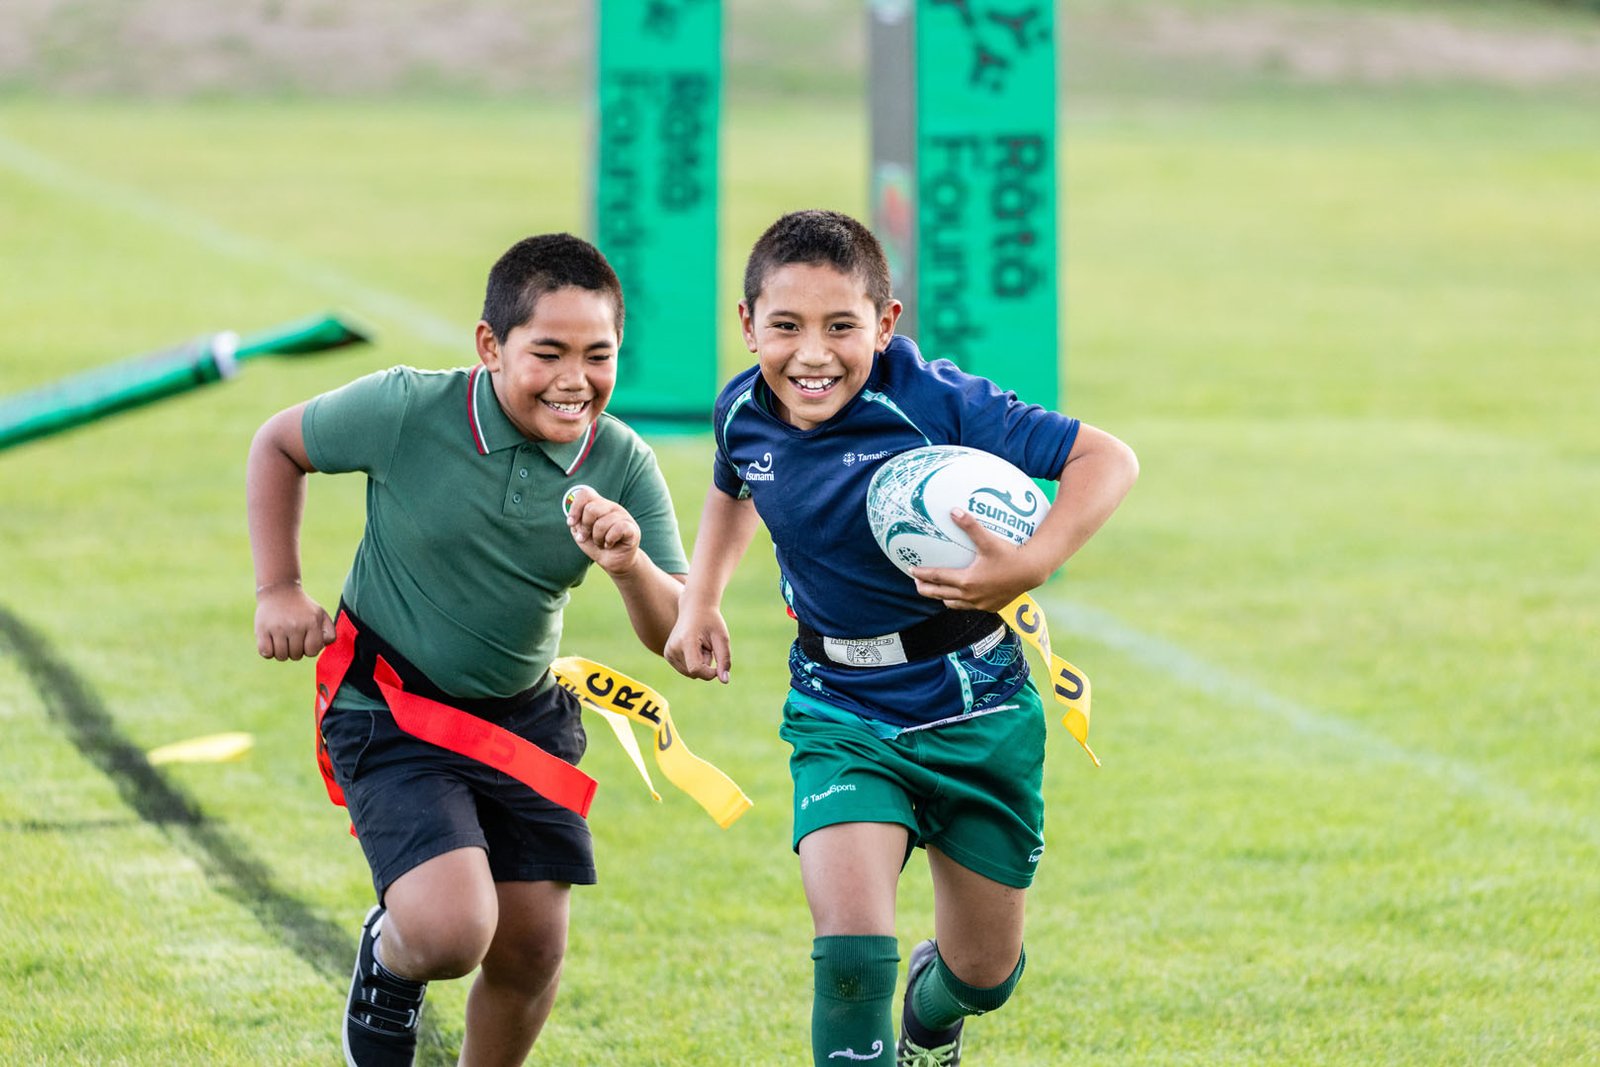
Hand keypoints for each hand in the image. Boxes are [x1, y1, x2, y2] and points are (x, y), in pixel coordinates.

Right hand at [254, 585, 335, 660]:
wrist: (279, 591)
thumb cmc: (302, 607)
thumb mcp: (321, 614)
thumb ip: (329, 633)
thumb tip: (322, 647)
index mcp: (312, 623)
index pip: (312, 652)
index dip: (308, 649)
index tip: (305, 640)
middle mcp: (296, 626)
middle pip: (296, 656)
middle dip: (295, 650)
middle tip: (292, 637)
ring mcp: (278, 628)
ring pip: (281, 656)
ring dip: (282, 652)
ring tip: (282, 639)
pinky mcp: (262, 629)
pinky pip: (266, 653)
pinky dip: (268, 652)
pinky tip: (271, 641)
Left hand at [565, 488, 642, 575]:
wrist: (614, 562)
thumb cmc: (597, 545)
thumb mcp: (581, 534)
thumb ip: (576, 523)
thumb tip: (575, 519)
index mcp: (599, 505)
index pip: (585, 493)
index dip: (575, 508)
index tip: (571, 523)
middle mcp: (611, 507)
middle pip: (591, 509)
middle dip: (585, 528)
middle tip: (588, 537)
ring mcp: (623, 516)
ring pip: (602, 523)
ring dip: (597, 538)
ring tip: (601, 543)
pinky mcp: (632, 529)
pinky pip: (617, 529)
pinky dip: (609, 540)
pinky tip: (610, 544)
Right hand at [664, 604, 732, 682]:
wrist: (694, 608)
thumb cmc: (711, 622)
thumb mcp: (722, 638)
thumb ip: (724, 659)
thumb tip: (724, 681)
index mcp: (685, 642)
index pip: (696, 669)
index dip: (710, 673)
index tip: (719, 666)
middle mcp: (673, 648)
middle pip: (694, 673)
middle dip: (706, 665)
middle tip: (708, 647)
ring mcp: (668, 652)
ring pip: (690, 674)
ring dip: (700, 664)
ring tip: (700, 646)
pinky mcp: (667, 655)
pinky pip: (686, 670)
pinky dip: (693, 663)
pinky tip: (694, 648)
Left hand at [909, 508, 1045, 611]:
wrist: (1031, 572)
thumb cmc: (1010, 554)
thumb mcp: (988, 540)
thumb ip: (970, 526)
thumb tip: (954, 510)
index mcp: (966, 580)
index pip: (937, 577)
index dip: (922, 573)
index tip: (911, 569)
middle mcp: (970, 596)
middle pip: (939, 594)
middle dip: (925, 589)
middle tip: (916, 583)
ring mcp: (980, 604)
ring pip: (953, 604)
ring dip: (942, 597)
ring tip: (936, 590)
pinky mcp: (990, 607)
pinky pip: (969, 607)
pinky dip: (960, 602)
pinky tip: (962, 595)